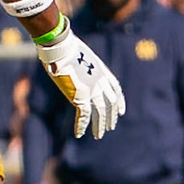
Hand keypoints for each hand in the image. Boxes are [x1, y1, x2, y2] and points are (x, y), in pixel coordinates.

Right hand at [36, 21, 125, 138]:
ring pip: (100, 112)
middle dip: (110, 117)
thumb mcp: (79, 56)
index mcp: (102, 70)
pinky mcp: (80, 96)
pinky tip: (79, 134)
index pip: (116, 88)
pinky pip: (83, 115)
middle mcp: (100, 81)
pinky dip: (81, 125)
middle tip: (110, 128)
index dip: (119, 101)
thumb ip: (81, 66)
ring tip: (99, 135)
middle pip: (110, 103)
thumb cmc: (65, 47)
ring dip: (99, 125)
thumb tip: (69, 68)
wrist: (62, 48)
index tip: (121, 111)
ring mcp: (92, 89)